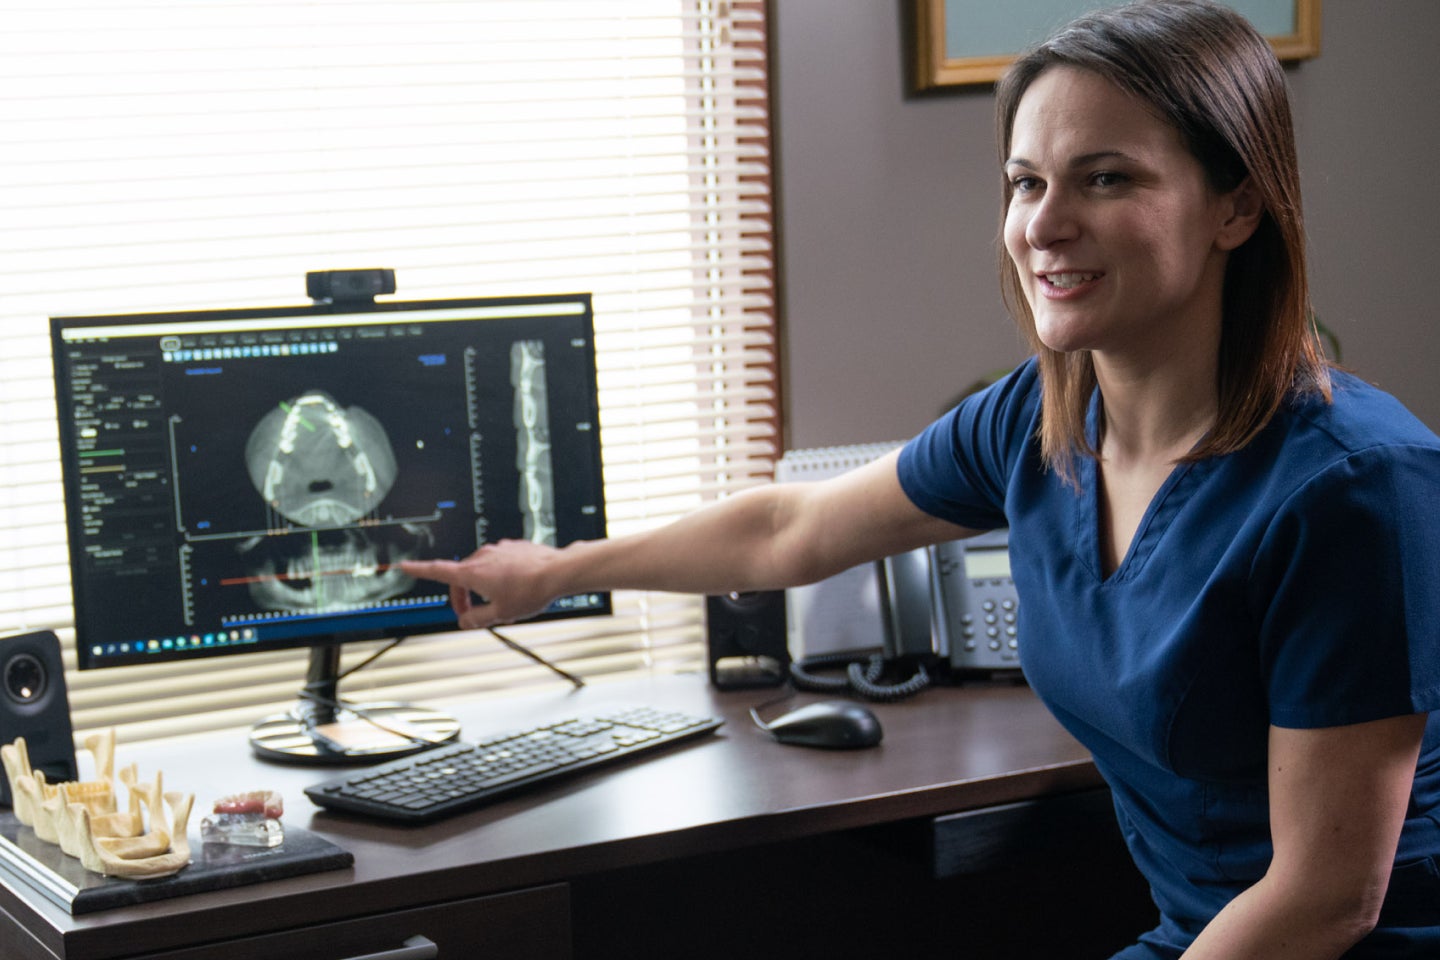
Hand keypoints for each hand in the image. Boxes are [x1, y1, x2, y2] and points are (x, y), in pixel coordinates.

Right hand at [401, 540, 562, 629]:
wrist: (558, 572)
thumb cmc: (531, 591)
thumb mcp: (501, 614)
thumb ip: (477, 619)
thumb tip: (464, 621)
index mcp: (473, 572)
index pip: (439, 571)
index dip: (419, 570)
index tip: (405, 566)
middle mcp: (483, 556)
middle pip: (461, 576)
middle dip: (462, 596)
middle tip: (471, 614)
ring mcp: (499, 549)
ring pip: (482, 570)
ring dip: (483, 586)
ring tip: (502, 601)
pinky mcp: (514, 547)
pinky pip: (499, 563)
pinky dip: (500, 575)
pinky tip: (516, 587)